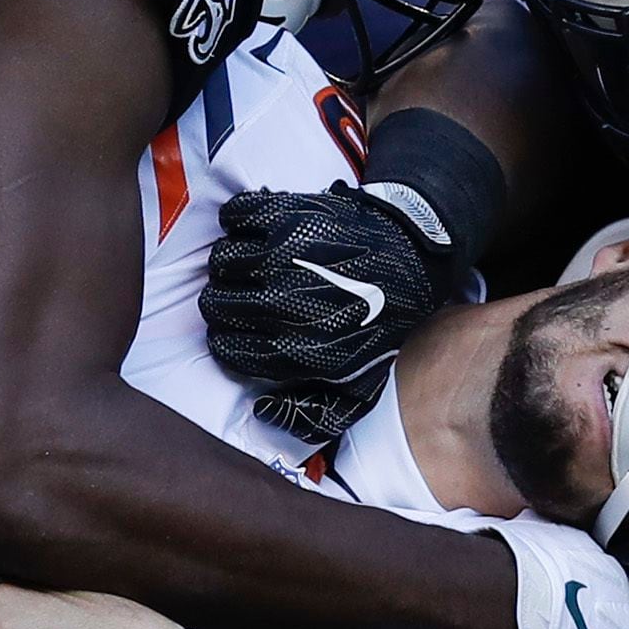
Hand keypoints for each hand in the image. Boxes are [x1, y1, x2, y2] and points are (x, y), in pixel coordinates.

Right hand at [200, 183, 456, 438]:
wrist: (412, 255)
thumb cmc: (383, 319)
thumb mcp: (361, 382)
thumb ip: (317, 411)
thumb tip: (265, 413)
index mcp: (298, 348)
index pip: (227, 349)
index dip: (226, 340)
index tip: (234, 331)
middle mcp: (283, 305)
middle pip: (215, 305)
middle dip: (224, 304)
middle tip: (241, 297)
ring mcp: (282, 256)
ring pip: (221, 260)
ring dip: (231, 265)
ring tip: (249, 266)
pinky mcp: (286, 215)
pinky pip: (234, 216)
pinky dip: (236, 220)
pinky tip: (252, 231)